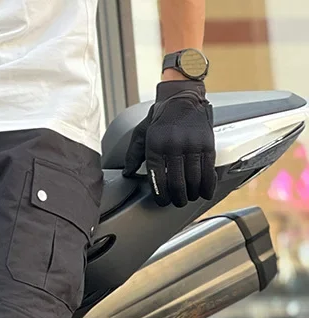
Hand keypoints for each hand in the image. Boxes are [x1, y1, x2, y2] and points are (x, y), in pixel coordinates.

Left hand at [123, 80, 216, 207]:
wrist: (182, 97)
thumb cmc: (160, 118)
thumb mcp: (141, 133)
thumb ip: (132, 155)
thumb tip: (127, 173)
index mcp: (155, 146)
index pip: (158, 179)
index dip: (161, 195)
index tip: (163, 201)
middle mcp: (174, 146)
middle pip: (177, 182)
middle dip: (178, 198)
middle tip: (177, 202)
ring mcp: (192, 145)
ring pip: (194, 179)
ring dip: (192, 193)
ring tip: (189, 197)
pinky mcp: (207, 143)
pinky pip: (208, 169)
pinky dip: (207, 184)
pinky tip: (204, 192)